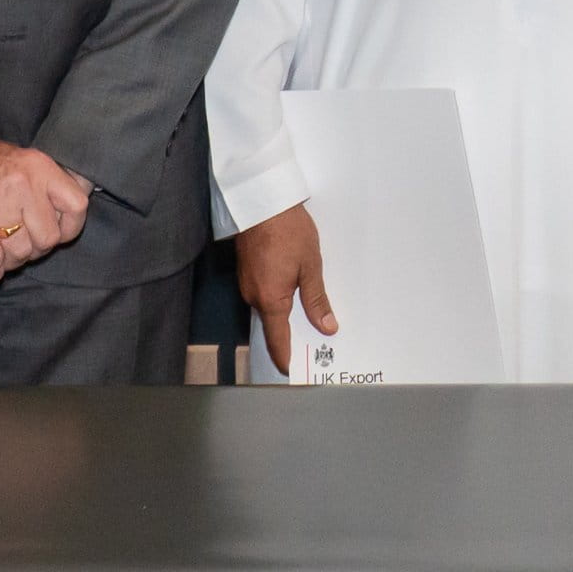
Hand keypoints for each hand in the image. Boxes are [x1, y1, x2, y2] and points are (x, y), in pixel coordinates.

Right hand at [0, 115, 92, 280]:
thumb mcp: (17, 161)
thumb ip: (42, 185)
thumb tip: (70, 213)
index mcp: (39, 167)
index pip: (77, 207)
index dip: (69, 228)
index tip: (55, 234)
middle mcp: (24, 182)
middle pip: (48, 238)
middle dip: (33, 249)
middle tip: (15, 244)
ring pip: (21, 252)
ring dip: (9, 260)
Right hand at [235, 203, 337, 376]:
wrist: (262, 201)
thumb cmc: (288, 230)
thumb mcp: (311, 266)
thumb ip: (316, 299)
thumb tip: (326, 327)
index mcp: (270, 300)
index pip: (277, 340)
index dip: (285, 358)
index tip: (292, 370)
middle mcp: (253, 296)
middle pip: (273, 324)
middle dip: (291, 331)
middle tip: (316, 338)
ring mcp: (247, 283)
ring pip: (268, 306)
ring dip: (286, 310)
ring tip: (310, 310)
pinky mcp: (246, 270)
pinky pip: (263, 291)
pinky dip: (278, 295)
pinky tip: (294, 286)